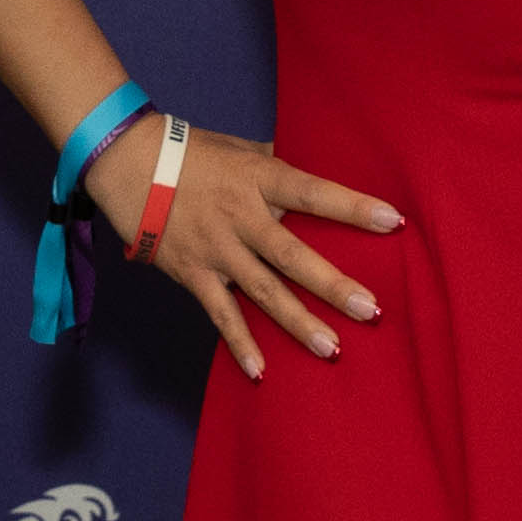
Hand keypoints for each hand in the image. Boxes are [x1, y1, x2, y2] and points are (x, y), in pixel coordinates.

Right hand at [91, 120, 396, 377]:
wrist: (127, 163)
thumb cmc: (191, 151)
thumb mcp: (241, 149)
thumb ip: (278, 168)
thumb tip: (316, 178)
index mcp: (258, 179)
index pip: (314, 192)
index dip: (353, 207)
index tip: (394, 222)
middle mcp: (240, 216)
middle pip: (293, 255)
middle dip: (333, 285)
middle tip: (371, 310)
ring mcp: (216, 249)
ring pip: (263, 291)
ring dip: (298, 322)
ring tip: (332, 348)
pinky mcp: (192, 273)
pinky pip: (220, 314)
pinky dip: (238, 344)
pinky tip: (260, 371)